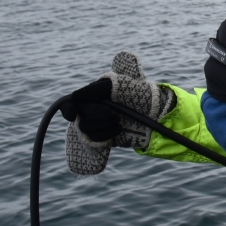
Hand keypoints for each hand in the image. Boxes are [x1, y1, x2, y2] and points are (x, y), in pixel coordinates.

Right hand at [63, 52, 174, 174]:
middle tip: (114, 115)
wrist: (157, 115)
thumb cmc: (141, 94)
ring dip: (102, 127)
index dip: (68, 108)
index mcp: (95, 93)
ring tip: (119, 123)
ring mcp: (98, 123)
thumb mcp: (120, 84)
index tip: (72, 114)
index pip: (72, 101)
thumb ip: (96, 88)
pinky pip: (94, 140)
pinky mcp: (103, 137)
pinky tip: (117, 131)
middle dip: (96, 115)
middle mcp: (93, 107)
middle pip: (79, 115)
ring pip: (85, 128)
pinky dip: (104, 136)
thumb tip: (75, 97)